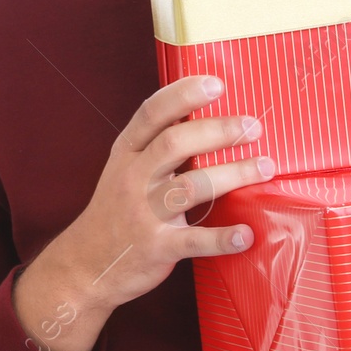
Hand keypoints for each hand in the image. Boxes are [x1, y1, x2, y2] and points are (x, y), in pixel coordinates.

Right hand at [13, 73, 274, 350]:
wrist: (85, 266)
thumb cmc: (116, 209)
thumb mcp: (125, 168)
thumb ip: (157, 143)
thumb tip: (207, 113)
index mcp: (128, 153)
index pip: (152, 113)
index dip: (183, 95)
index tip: (216, 84)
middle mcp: (133, 178)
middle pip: (174, 144)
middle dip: (218, 131)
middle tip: (253, 127)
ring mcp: (144, 213)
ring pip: (190, 187)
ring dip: (232, 175)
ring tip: (266, 167)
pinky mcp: (157, 248)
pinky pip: (194, 241)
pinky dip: (222, 238)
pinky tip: (247, 234)